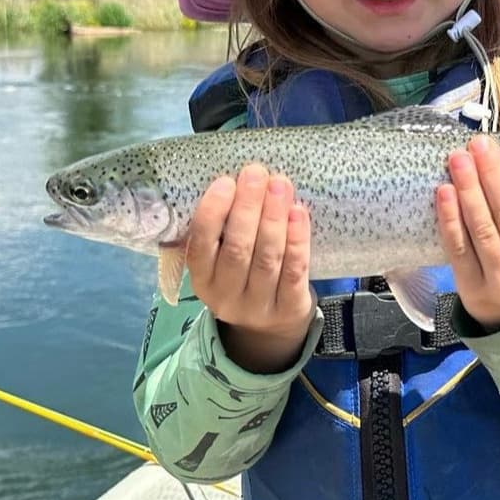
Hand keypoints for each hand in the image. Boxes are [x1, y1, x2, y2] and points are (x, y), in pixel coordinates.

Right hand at [185, 164, 314, 372]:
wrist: (269, 325)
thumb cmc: (242, 274)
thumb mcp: (221, 259)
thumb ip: (223, 228)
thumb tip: (240, 179)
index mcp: (202, 279)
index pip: (201, 245)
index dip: (212, 212)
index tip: (226, 181)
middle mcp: (226, 296)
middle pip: (237, 249)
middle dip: (247, 208)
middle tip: (256, 173)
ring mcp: (258, 306)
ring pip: (267, 258)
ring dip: (274, 217)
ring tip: (280, 184)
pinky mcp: (289, 308)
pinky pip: (294, 271)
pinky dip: (297, 240)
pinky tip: (298, 212)